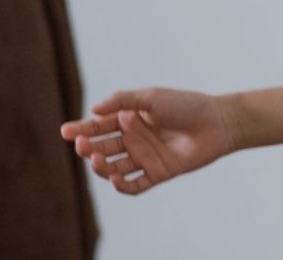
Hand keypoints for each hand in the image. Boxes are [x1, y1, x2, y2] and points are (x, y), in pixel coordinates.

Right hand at [57, 87, 239, 194]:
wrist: (217, 122)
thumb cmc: (186, 105)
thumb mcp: (151, 97)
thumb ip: (122, 101)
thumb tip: (93, 109)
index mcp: (129, 120)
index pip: (98, 127)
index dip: (81, 130)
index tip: (65, 132)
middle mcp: (134, 140)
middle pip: (102, 148)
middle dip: (88, 148)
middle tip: (81, 145)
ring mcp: (145, 158)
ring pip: (114, 168)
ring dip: (101, 166)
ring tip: (95, 160)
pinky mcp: (158, 173)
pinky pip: (135, 185)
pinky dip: (122, 185)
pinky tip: (115, 179)